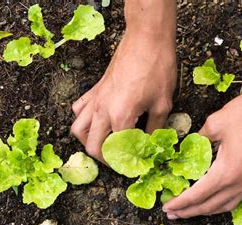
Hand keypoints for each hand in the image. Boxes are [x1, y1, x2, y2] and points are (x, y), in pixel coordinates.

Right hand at [71, 32, 176, 160]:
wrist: (146, 39)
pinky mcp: (95, 89)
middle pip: (92, 146)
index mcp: (120, 117)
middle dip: (104, 159)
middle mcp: (102, 110)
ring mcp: (95, 99)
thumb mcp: (163, 104)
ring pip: (78, 129)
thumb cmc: (157, 68)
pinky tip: (97, 122)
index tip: (135, 167)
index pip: (117, 151)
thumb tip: (152, 144)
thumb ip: (155, 129)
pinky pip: (79, 109)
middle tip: (119, 161)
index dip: (126, 163)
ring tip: (104, 145)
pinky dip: (83, 120)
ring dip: (89, 142)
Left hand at [162, 86, 241, 218]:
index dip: (179, 203)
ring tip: (190, 211)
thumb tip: (190, 145)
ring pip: (224, 205)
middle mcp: (238, 183)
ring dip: (205, 210)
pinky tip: (215, 199)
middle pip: (209, 206)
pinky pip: (235, 198)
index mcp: (225, 173)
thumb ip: (199, 138)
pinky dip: (220, 204)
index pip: (196, 195)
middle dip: (189, 211)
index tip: (166, 207)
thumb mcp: (216, 123)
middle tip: (172, 213)